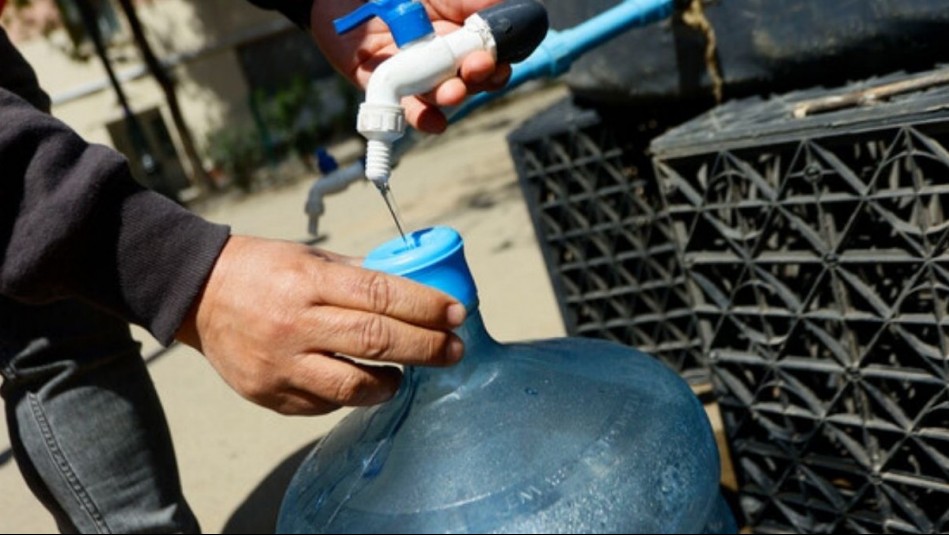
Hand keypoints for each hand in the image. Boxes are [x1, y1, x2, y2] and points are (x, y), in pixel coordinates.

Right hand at [176, 235, 465, 415]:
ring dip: (391, 382)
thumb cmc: (264, 270)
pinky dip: (351, 395)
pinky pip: (324, 404)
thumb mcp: (310, 258)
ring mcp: (279, 364)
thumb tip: (415, 289)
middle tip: (455, 350)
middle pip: (375, 341)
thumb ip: (359, 275)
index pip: (380, 294)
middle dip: (426, 348)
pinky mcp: (269, 394)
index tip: (457, 314)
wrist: (198, 294)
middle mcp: (294, 324)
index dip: (426, 306)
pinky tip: (363, 382)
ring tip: (407, 373)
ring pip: (352, 386)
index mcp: (308, 281)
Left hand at [309, 0, 511, 133]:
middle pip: (470, 81)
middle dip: (478, 80)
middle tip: (476, 69)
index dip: (497, 65)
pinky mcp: (383, 86)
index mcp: (458, 34)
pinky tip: (434, 122)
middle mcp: (439, 59)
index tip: (496, 62)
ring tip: (453, 92)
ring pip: (441, 97)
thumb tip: (510, 10)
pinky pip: (406, 110)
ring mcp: (413, 74)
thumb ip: (473, 1)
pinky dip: (422, 119)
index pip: (489, 58)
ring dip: (452, 98)